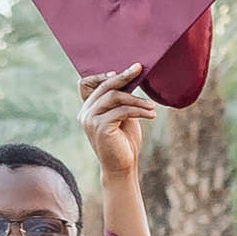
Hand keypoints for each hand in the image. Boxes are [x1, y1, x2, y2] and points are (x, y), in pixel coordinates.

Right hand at [79, 64, 153, 181]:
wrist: (122, 166)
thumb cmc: (124, 140)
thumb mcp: (121, 114)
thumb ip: (119, 99)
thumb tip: (129, 75)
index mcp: (87, 109)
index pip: (86, 83)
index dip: (102, 74)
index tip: (123, 71)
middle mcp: (85, 113)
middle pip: (104, 86)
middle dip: (124, 76)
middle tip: (139, 69)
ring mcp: (90, 120)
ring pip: (114, 97)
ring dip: (137, 99)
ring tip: (151, 106)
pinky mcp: (100, 127)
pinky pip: (122, 111)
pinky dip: (139, 110)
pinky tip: (151, 114)